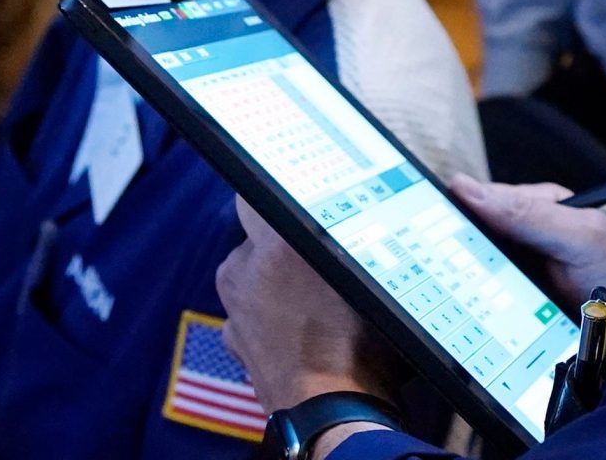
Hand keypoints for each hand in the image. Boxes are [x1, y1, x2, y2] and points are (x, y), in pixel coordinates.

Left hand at [216, 199, 406, 412]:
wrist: (335, 414)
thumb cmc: (364, 349)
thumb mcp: (373, 281)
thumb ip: (353, 243)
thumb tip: (360, 218)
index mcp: (279, 243)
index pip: (257, 191)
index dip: (277, 191)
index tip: (295, 196)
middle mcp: (245, 267)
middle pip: (256, 234)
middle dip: (280, 240)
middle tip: (316, 254)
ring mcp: (235, 306)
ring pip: (251, 274)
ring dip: (273, 279)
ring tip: (313, 301)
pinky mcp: (232, 339)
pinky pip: (248, 312)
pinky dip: (267, 316)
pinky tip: (298, 330)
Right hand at [448, 176, 605, 307]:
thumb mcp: (581, 235)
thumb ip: (529, 212)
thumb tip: (465, 187)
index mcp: (542, 209)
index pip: (482, 203)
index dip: (451, 212)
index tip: (422, 223)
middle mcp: (532, 240)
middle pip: (476, 243)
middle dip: (455, 254)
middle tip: (434, 266)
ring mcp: (529, 278)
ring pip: (480, 277)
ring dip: (467, 286)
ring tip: (448, 293)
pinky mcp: (529, 312)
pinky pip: (495, 309)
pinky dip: (482, 313)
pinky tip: (471, 318)